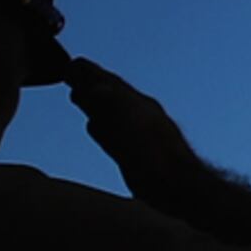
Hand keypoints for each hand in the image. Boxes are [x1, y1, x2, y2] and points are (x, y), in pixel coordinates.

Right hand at [61, 58, 209, 210]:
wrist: (179, 186)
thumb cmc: (154, 155)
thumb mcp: (125, 122)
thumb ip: (107, 103)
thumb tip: (92, 86)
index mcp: (136, 102)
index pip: (106, 80)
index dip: (88, 72)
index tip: (72, 64)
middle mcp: (139, 114)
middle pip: (108, 93)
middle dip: (89, 83)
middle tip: (72, 75)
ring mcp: (139, 133)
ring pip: (111, 112)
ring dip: (94, 103)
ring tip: (79, 96)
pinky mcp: (136, 153)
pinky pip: (114, 132)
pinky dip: (101, 125)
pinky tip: (97, 127)